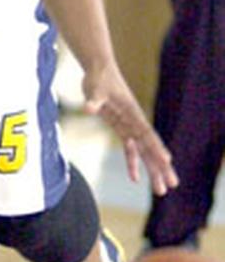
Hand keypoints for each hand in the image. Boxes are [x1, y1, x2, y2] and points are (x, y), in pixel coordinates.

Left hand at [81, 64, 178, 195]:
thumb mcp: (95, 89)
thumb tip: (89, 108)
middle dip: (160, 167)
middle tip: (171, 186)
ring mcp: (128, 126)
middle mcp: (134, 122)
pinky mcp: (120, 127)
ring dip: (151, 170)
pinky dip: (132, 162)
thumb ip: (94, 101)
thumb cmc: (98, 78)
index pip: (146, 134)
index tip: (166, 161)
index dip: (156, 147)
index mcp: (132, 113)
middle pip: (150, 148)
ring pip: (143, 152)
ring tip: (161, 190)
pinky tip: (135, 178)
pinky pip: (129, 149)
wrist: (99, 71)